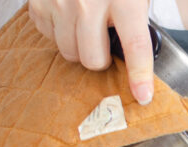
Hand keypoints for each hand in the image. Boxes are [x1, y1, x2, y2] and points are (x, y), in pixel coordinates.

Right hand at [27, 0, 153, 104]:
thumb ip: (141, 16)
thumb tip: (149, 49)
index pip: (134, 46)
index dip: (140, 76)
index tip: (143, 96)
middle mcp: (88, 2)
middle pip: (93, 59)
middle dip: (103, 58)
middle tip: (108, 44)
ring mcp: (59, 2)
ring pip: (69, 52)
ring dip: (80, 47)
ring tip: (89, 28)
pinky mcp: (38, 1)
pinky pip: (48, 36)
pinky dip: (59, 31)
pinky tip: (69, 16)